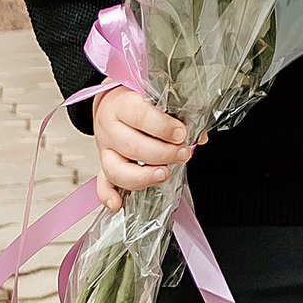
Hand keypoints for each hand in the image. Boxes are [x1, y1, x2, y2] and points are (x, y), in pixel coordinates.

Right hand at [92, 85, 192, 213]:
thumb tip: (200, 136)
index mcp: (123, 105)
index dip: (163, 127)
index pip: (140, 116)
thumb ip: (178, 115)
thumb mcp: (156, 99)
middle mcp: (110, 128)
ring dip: (143, 176)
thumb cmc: (139, 102)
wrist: (113, 104)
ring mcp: (105, 149)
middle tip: (182, 154)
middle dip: (162, 154)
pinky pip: (102, 184)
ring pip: (117, 169)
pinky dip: (108, 195)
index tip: (181, 134)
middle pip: (132, 146)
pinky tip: (118, 203)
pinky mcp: (104, 165)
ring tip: (164, 174)